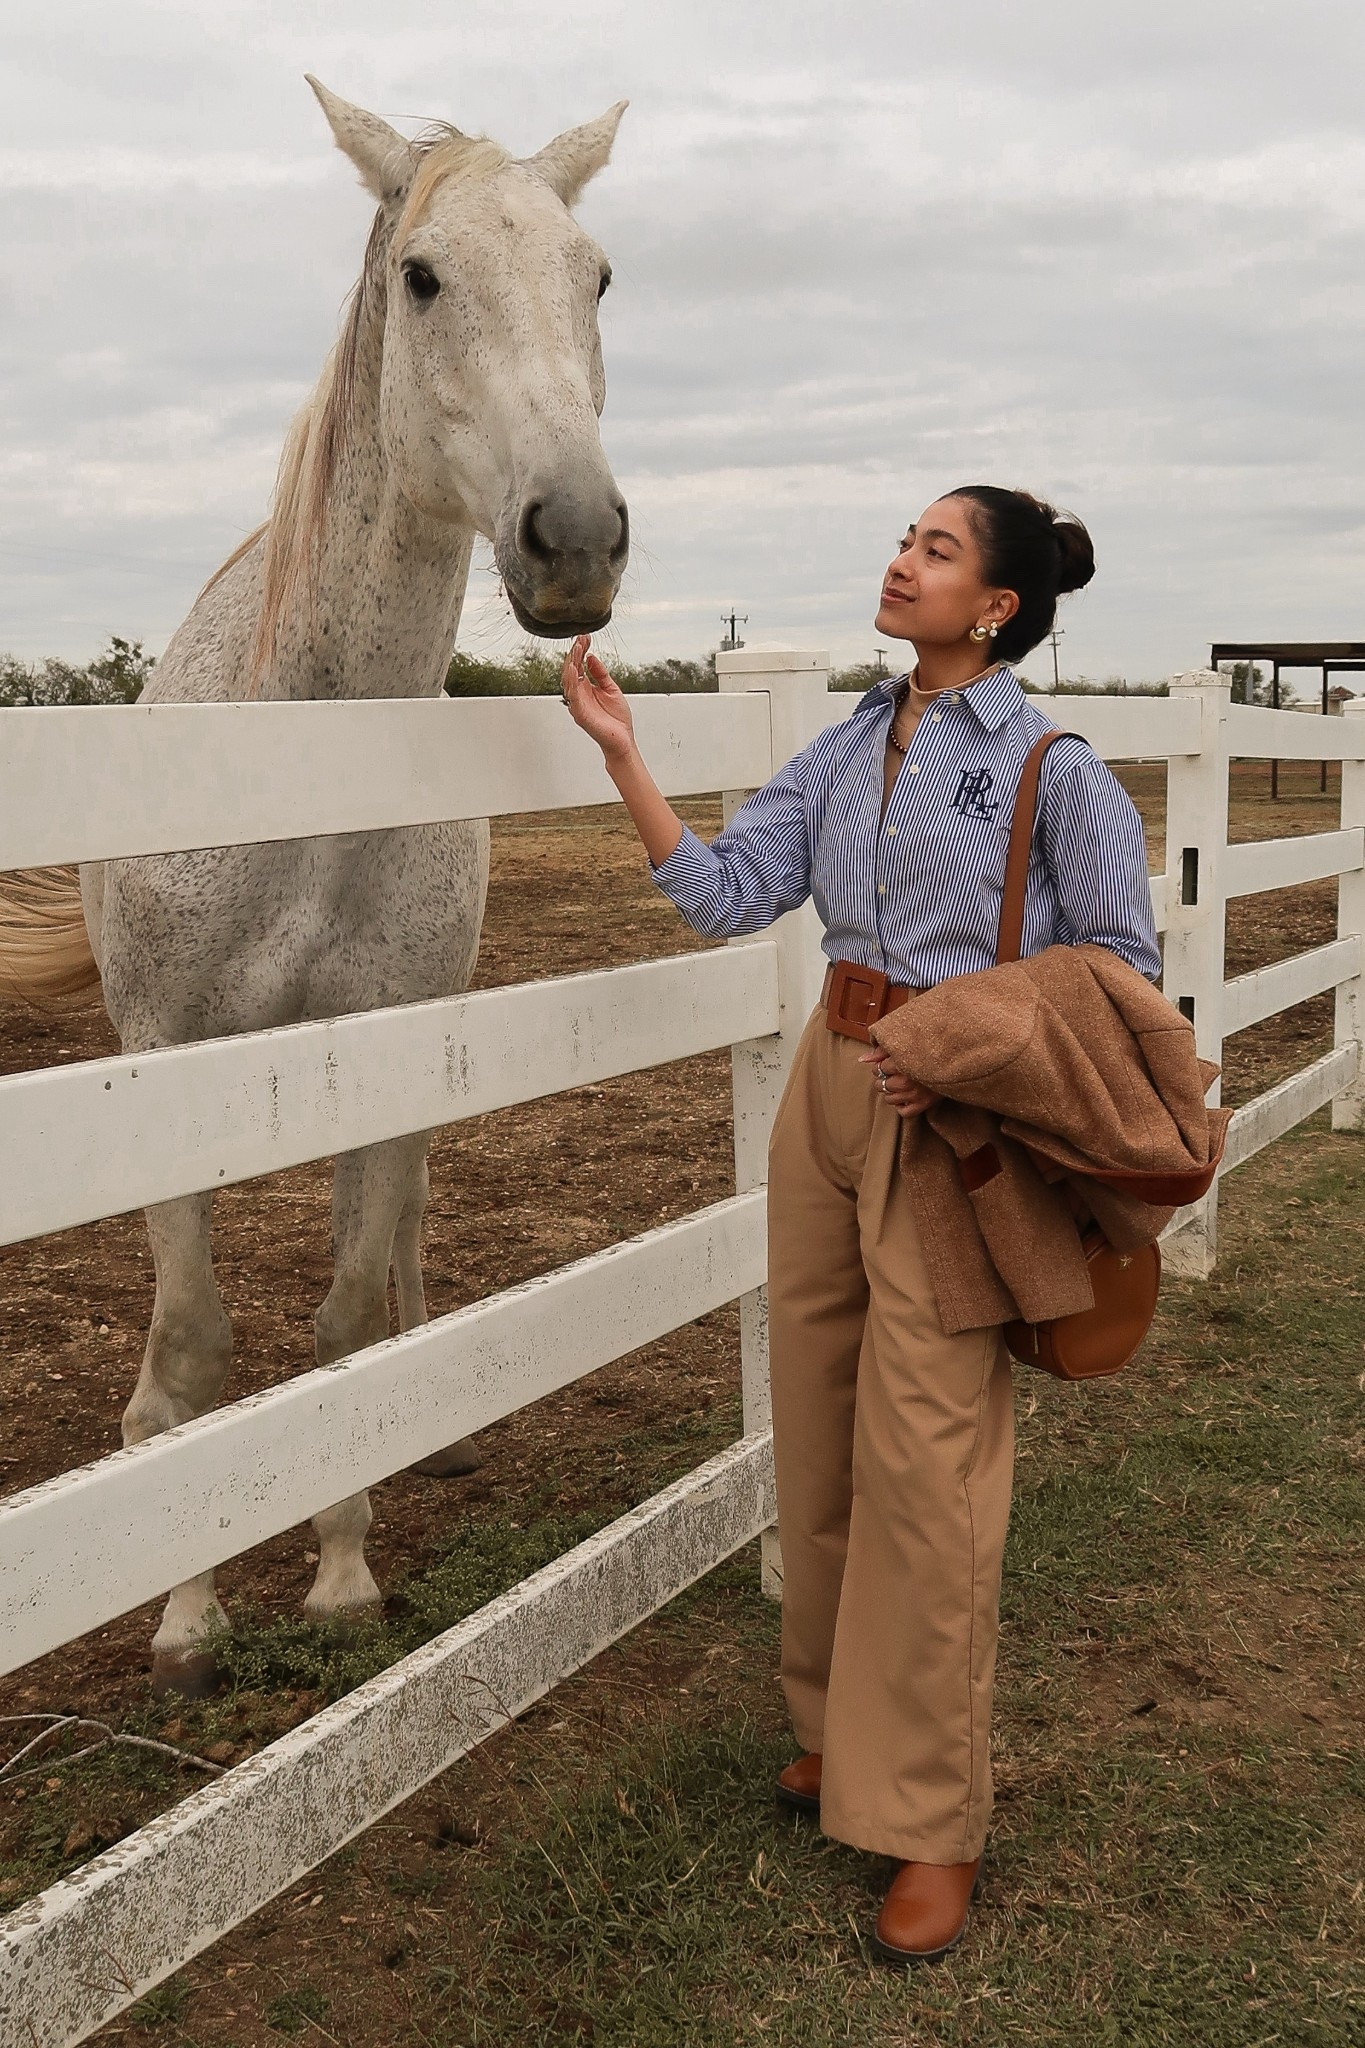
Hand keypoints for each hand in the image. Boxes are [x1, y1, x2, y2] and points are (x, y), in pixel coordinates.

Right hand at [560, 635, 635, 764]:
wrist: (623, 740)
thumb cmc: (617, 720)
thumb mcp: (611, 688)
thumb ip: (601, 673)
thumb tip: (591, 657)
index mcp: (586, 689)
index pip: (579, 666)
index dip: (581, 651)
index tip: (585, 637)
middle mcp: (580, 695)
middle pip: (572, 670)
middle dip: (575, 653)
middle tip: (580, 639)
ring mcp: (578, 704)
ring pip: (569, 681)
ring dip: (572, 663)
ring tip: (576, 648)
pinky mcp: (580, 714)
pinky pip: (573, 696)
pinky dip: (572, 682)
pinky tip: (574, 669)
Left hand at [859, 1046, 937, 1119]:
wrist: (955, 1061)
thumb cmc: (929, 1050)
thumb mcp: (905, 1045)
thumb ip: (882, 1050)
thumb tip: (862, 1059)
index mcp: (903, 1062)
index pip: (879, 1068)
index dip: (882, 1065)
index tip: (890, 1063)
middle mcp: (907, 1080)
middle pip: (881, 1084)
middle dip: (884, 1078)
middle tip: (895, 1074)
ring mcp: (914, 1095)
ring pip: (889, 1098)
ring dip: (891, 1091)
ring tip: (900, 1084)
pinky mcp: (923, 1105)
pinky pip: (902, 1112)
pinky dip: (901, 1105)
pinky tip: (905, 1097)